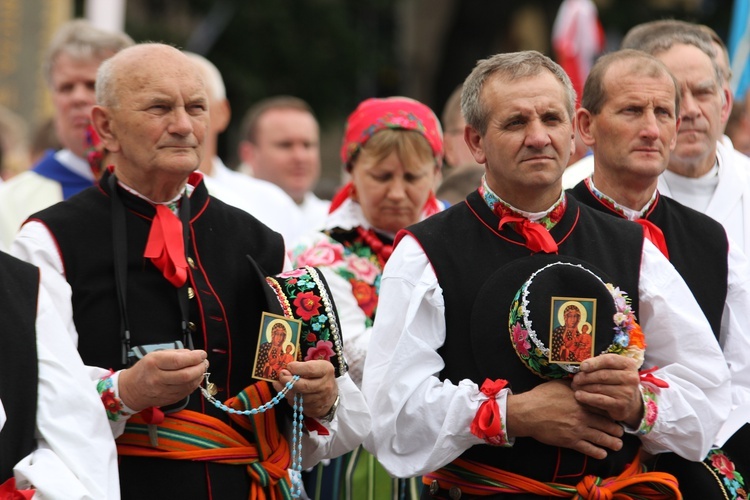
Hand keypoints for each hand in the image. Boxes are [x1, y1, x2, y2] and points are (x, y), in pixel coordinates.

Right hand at [118, 349, 206, 411]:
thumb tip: (194, 354)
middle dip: (200, 367)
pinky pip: (186, 392)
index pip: (178, 361)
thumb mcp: (156, 355)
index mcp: (154, 363)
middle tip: (204, 362)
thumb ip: (176, 353)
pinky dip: (194, 384)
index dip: (194, 357)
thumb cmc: (145, 369)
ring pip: (188, 385)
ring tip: (201, 369)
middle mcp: (158, 378)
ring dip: (199, 376)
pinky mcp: (168, 399)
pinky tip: (195, 378)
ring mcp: (163, 391)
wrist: (131, 390)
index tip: (202, 354)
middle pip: (185, 375)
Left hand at [274, 360, 336, 418]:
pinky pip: (298, 406)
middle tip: (281, 376)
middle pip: (303, 386)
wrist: (331, 394)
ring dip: (285, 391)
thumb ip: (302, 366)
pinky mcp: (315, 410)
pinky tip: (288, 393)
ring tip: (279, 384)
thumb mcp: (316, 365)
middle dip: (288, 381)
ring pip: (298, 398)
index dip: (296, 368)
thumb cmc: (321, 376)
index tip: (288, 366)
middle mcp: (325, 386)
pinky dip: (290, 399)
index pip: (310, 369)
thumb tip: (285, 371)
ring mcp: (320, 400)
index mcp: (326, 371)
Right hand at [507, 380, 623, 458]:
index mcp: (582, 401)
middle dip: (617, 430)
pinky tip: (602, 453)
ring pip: (603, 439)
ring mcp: (578, 430)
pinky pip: (590, 450)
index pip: (605, 408)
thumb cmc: (541, 396)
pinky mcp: (571, 442)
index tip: (617, 415)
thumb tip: (581, 381)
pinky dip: (599, 452)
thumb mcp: (559, 384)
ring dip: (613, 443)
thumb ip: (574, 385)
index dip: (613, 412)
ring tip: (617, 445)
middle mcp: (584, 416)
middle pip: (608, 425)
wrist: (527, 412)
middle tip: (621, 432)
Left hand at [571, 353, 642, 426]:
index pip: (609, 360)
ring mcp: (627, 392)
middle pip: (603, 375)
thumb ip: (600, 365)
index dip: (593, 363)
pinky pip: (599, 400)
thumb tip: (582, 366)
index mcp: (628, 364)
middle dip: (585, 376)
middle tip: (575, 379)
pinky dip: (587, 397)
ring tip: (575, 386)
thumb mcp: (613, 369)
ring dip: (584, 387)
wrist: (630, 402)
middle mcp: (631, 378)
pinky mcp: (621, 405)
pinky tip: (578, 395)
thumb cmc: (616, 381)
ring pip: (599, 387)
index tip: (582, 367)